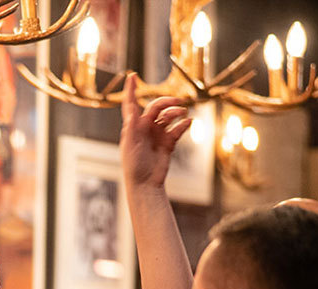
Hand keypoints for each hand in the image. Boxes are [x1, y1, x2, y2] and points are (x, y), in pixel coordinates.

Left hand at [120, 73, 192, 192]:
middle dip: (167, 102)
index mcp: (133, 125)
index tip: (132, 76)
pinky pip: (177, 129)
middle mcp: (145, 127)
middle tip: (178, 102)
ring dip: (176, 112)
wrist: (145, 183)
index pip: (131, 103)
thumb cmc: (133, 165)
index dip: (131, 90)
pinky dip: (183, 124)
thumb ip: (132, 125)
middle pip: (156, 106)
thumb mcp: (130, 143)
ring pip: (169, 116)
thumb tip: (132, 109)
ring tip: (183, 114)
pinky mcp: (168, 142)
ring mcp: (157, 134)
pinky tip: (188, 123)